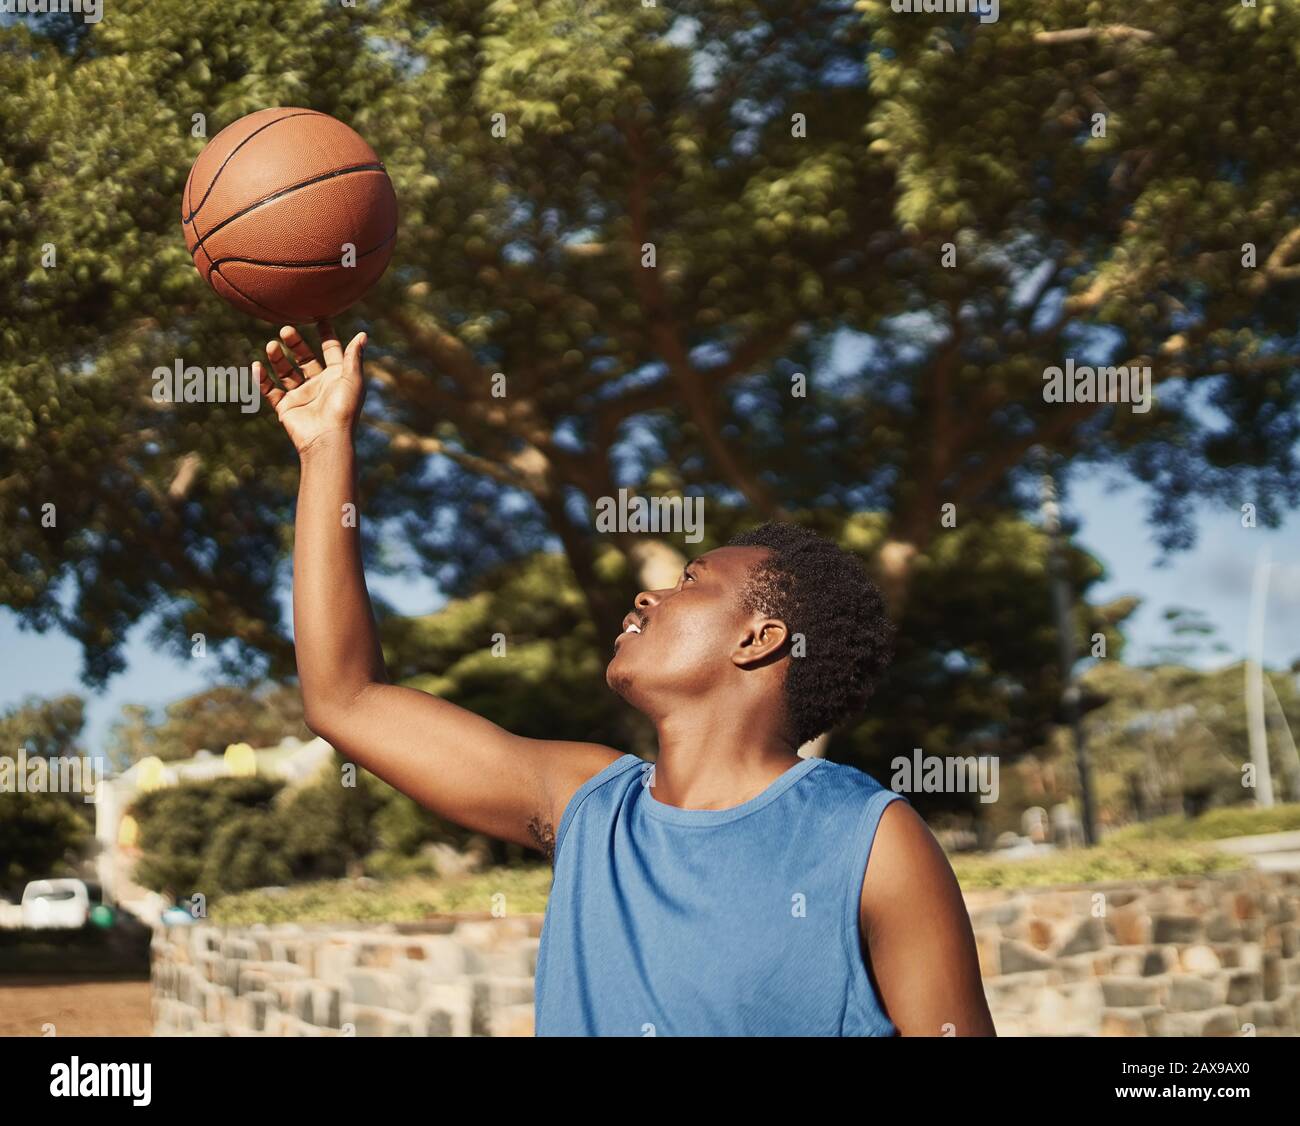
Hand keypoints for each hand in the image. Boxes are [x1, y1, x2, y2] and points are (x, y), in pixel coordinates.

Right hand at [254, 319, 366, 454]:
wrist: (327, 439)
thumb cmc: (344, 409)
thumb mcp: (352, 379)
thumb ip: (353, 356)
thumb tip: (363, 334)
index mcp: (336, 377)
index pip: (331, 351)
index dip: (326, 335)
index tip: (319, 317)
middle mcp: (319, 385)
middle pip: (304, 358)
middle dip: (295, 343)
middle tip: (285, 329)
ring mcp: (301, 396)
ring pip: (286, 371)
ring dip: (278, 358)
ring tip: (271, 346)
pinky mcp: (286, 408)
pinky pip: (271, 391)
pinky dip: (262, 379)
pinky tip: (257, 365)